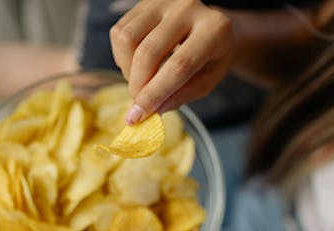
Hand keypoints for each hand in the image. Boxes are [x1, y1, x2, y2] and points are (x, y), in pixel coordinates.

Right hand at [110, 0, 235, 123]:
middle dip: (138, 86)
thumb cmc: (212, 58)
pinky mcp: (145, 0)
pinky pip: (119, 32)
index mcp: (214, 29)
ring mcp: (164, 0)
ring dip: (128, 71)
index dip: (154, 94)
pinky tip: (138, 65)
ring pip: (127, 39)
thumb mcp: (208, 81)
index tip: (138, 117)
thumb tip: (152, 110)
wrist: (211, 27)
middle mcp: (188, 6)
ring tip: (142, 81)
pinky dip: (123, 57)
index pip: (178, 66)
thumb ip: (182, 95)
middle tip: (139, 104)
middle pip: (148, 53)